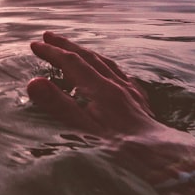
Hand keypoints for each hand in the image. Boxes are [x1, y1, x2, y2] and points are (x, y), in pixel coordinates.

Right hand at [27, 31, 159, 136]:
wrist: (160, 158)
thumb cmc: (121, 147)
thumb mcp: (84, 128)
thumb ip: (59, 105)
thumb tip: (34, 82)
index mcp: (101, 89)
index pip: (72, 63)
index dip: (52, 53)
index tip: (35, 45)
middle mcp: (116, 85)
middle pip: (89, 58)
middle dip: (67, 46)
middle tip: (49, 36)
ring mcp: (130, 92)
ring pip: (106, 63)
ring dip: (86, 53)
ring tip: (75, 49)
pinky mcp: (140, 102)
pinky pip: (122, 75)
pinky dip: (108, 67)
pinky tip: (110, 71)